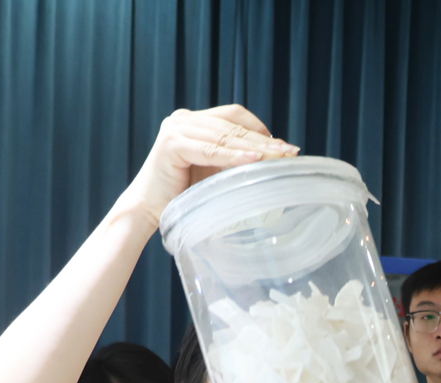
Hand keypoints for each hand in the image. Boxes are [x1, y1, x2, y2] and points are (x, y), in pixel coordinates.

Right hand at [117, 105, 297, 231]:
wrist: (150, 208)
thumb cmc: (183, 192)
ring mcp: (176, 129)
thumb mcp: (215, 168)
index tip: (284, 146)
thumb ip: (237, 156)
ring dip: (255, 147)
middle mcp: (184, 119)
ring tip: (279, 157)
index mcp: (194, 120)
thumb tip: (275, 152)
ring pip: (225, 136)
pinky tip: (254, 160)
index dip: (260, 128)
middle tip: (290, 152)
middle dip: (264, 140)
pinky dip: (233, 156)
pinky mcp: (171, 145)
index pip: (234, 115)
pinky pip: (210, 150)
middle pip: (233, 125)